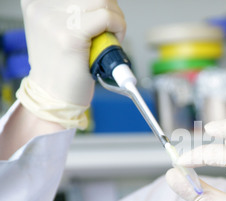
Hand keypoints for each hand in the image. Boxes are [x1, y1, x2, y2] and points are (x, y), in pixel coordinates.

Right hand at [17, 0, 125, 128]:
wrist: (54, 97)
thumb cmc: (61, 68)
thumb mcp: (59, 30)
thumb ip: (75, 12)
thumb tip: (104, 3)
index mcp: (38, 1)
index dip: (98, 3)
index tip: (103, 16)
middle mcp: (42, 5)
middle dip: (110, 10)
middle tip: (109, 31)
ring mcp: (54, 18)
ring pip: (103, 1)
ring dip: (116, 20)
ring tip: (108, 39)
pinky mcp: (70, 34)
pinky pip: (107, 18)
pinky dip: (118, 28)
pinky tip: (113, 42)